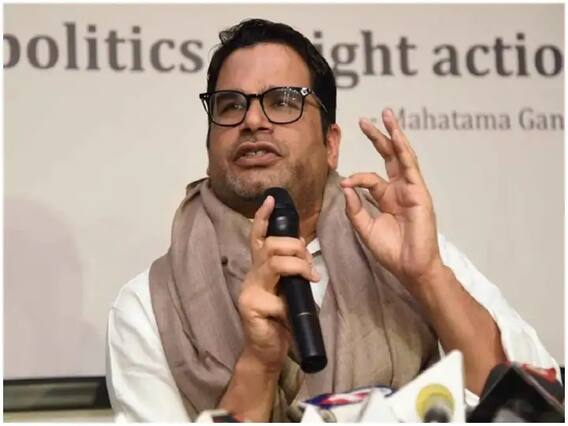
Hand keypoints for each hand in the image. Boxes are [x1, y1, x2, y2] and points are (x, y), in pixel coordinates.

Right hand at [238, 195, 319, 371]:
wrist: (266, 352)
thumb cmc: (280, 320)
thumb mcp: (289, 291)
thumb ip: (291, 272)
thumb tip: (303, 254)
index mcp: (260, 268)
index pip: (258, 237)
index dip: (263, 217)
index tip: (271, 199)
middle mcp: (251, 275)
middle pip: (270, 245)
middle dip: (295, 247)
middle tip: (310, 265)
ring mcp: (249, 291)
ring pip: (274, 263)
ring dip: (298, 266)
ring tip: (310, 279)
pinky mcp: (251, 307)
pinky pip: (276, 297)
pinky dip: (289, 305)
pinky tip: (289, 315)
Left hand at [341, 108, 444, 292]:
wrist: (409, 267)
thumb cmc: (390, 250)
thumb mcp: (365, 227)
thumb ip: (354, 208)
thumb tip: (345, 185)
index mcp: (386, 198)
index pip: (369, 178)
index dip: (356, 178)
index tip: (345, 182)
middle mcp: (399, 190)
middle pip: (388, 157)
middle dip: (378, 138)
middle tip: (365, 121)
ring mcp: (411, 189)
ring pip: (402, 156)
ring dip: (394, 135)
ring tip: (387, 115)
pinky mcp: (419, 193)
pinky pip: (410, 167)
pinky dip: (403, 150)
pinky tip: (396, 136)